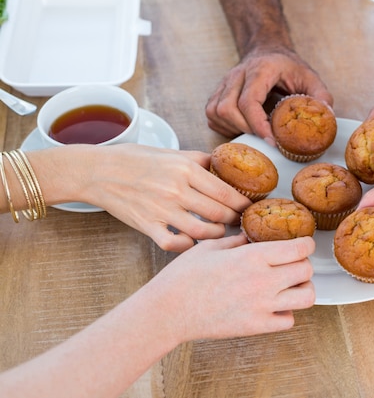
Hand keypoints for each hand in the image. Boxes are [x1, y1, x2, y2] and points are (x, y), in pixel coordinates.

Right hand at [76, 144, 250, 251]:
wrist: (98, 171)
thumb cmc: (135, 160)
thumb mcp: (171, 153)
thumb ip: (200, 160)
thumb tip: (226, 166)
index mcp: (185, 169)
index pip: (226, 192)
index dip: (243, 204)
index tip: (250, 209)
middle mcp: (175, 189)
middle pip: (219, 213)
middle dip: (234, 220)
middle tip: (239, 222)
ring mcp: (161, 210)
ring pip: (202, 231)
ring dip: (217, 235)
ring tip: (220, 232)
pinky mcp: (146, 225)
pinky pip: (174, 244)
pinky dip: (188, 246)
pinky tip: (193, 241)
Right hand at [153, 234, 315, 340]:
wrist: (168, 311)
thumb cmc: (184, 277)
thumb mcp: (210, 246)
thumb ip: (238, 240)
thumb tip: (252, 236)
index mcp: (253, 257)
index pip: (299, 248)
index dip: (306, 244)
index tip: (302, 244)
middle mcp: (263, 281)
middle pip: (307, 271)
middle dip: (304, 264)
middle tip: (293, 264)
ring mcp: (262, 306)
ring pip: (307, 297)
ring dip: (302, 289)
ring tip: (290, 286)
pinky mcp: (256, 327)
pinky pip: (289, 321)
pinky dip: (286, 313)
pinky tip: (274, 306)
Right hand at [206, 47, 332, 142]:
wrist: (267, 49)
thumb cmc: (287, 66)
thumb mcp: (309, 76)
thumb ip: (320, 95)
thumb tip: (326, 117)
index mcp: (260, 69)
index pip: (248, 101)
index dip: (258, 125)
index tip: (272, 140)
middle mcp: (237, 75)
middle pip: (227, 109)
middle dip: (246, 130)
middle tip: (265, 138)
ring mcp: (224, 83)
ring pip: (215, 112)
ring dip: (233, 128)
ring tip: (254, 132)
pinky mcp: (217, 92)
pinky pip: (212, 115)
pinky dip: (224, 127)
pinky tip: (243, 127)